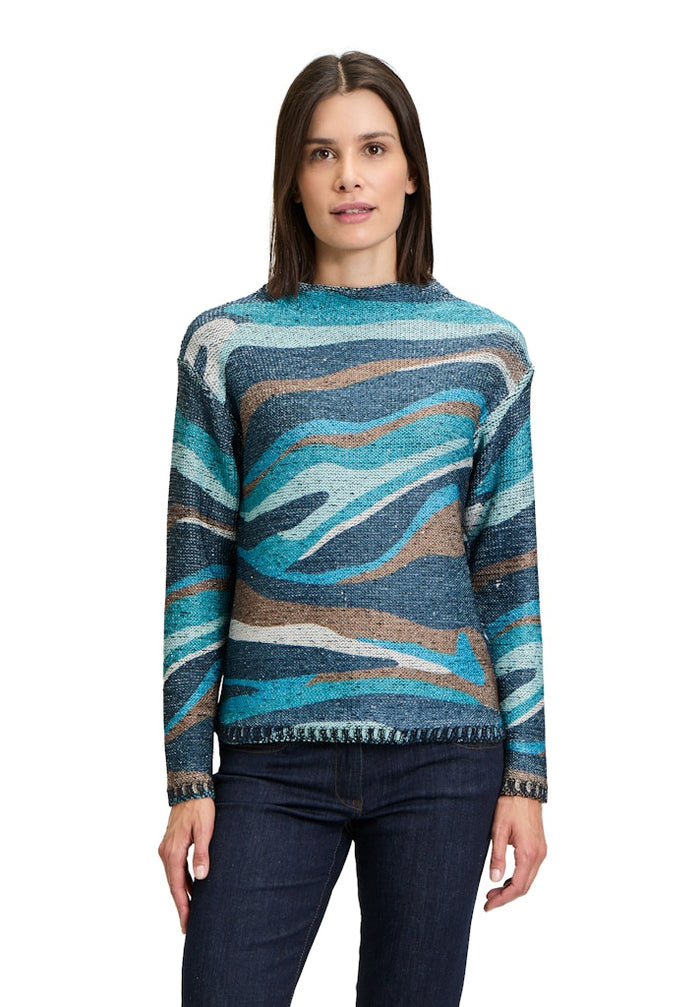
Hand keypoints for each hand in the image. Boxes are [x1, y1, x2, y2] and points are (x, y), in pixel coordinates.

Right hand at [158, 797, 214, 932]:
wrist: (190, 786)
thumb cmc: (201, 807)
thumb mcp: (205, 830)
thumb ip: (202, 854)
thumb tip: (201, 878)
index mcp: (173, 852)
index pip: (177, 887)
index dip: (183, 907)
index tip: (186, 925)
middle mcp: (166, 852)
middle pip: (173, 885)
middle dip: (181, 906)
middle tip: (188, 927)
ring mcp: (166, 848)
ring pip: (174, 877)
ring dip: (182, 894)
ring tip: (191, 912)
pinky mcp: (171, 844)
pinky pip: (176, 868)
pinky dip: (183, 881)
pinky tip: (193, 888)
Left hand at [484, 794, 545, 911]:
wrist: (524, 786)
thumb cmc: (510, 805)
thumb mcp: (498, 830)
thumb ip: (497, 856)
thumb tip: (495, 880)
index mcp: (529, 853)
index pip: (517, 887)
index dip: (503, 900)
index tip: (488, 906)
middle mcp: (539, 855)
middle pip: (525, 887)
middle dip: (506, 897)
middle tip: (488, 901)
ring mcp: (541, 850)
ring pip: (528, 879)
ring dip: (512, 888)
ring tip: (494, 891)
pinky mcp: (539, 846)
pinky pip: (530, 869)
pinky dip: (518, 878)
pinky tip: (506, 877)